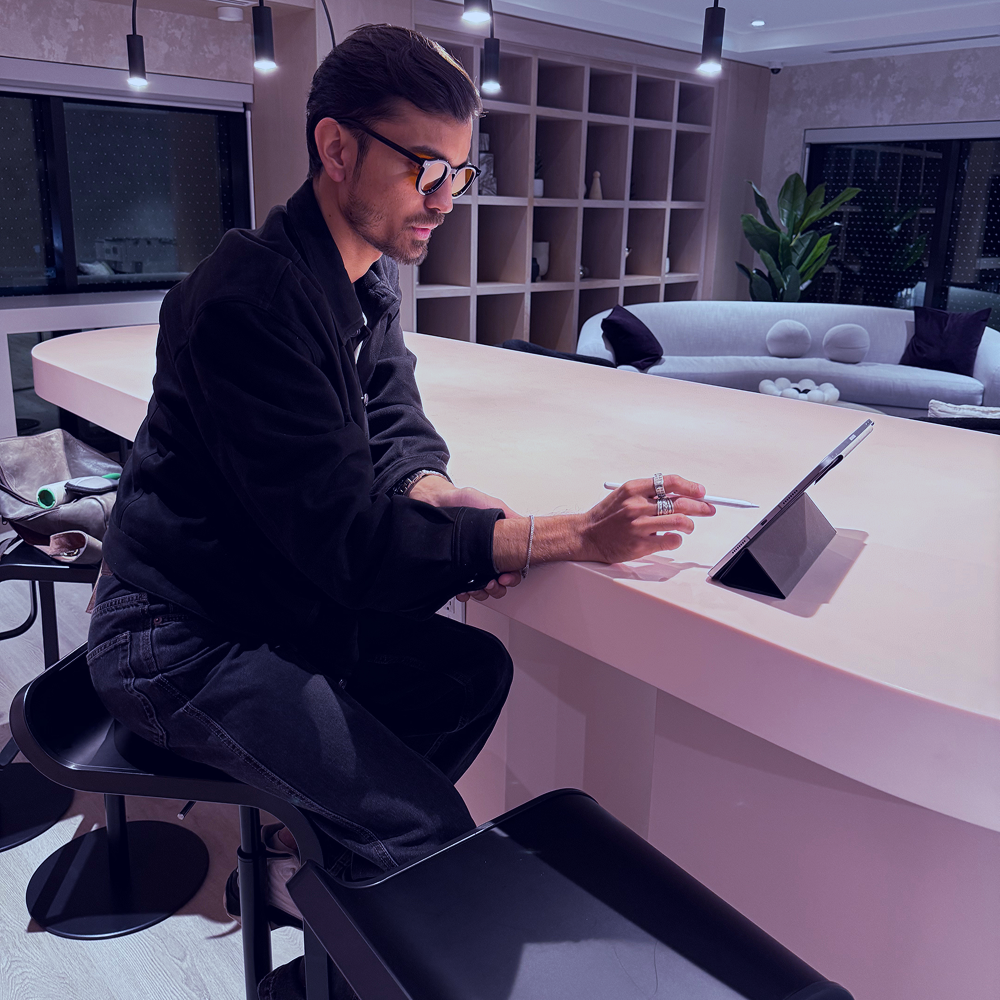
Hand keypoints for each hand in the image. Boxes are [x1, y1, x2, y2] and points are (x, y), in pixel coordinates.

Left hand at [407, 474, 521, 600]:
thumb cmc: (463, 501)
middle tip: (492, 583)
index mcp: (497, 545)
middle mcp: (485, 557)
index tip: (506, 577)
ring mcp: (470, 564)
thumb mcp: (492, 505)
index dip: (512, 576)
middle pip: (499, 582)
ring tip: (476, 587)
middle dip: (497, 588)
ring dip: (481, 592)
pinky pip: (461, 587)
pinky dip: (463, 592)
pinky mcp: (455, 569)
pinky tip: (462, 590)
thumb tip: (525, 524)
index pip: (511, 567)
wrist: (438, 501)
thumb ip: (509, 516)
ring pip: (482, 588)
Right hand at [579, 476, 715, 563]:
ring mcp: (639, 525)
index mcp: (633, 489)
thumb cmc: (606, 517)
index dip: (690, 486)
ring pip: (680, 520)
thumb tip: (679, 494)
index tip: (701, 491)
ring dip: (690, 524)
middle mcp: (636, 505)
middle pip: (680, 502)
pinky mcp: (640, 544)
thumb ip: (648, 493)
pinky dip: (678, 539)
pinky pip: (671, 540)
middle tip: (708, 509)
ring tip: (688, 527)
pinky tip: (673, 539)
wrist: (586, 535)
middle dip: (700, 506)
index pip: (670, 482)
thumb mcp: (624, 495)